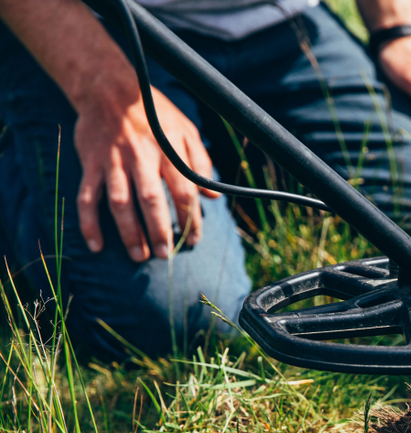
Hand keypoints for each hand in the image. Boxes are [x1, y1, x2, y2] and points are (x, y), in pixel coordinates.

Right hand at [74, 85, 218, 261]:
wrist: (108, 87)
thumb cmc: (154, 111)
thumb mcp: (186, 129)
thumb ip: (201, 162)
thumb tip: (212, 195)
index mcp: (168, 151)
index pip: (184, 192)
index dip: (190, 219)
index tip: (193, 239)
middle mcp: (141, 157)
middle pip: (152, 200)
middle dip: (159, 230)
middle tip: (164, 255)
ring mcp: (113, 161)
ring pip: (120, 202)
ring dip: (128, 231)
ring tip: (138, 255)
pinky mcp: (91, 164)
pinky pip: (87, 196)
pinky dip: (89, 222)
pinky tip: (96, 245)